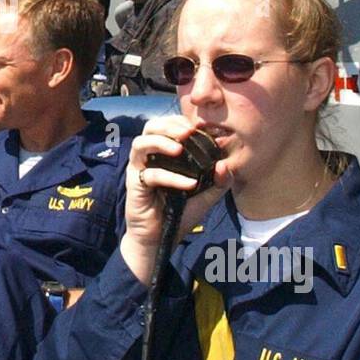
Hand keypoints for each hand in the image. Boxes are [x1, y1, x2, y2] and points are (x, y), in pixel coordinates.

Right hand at [122, 115, 230, 284]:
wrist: (161, 238)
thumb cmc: (180, 212)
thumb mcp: (206, 195)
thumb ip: (219, 181)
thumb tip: (224, 164)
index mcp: (165, 153)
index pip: (169, 125)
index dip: (181, 121)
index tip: (200, 128)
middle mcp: (150, 156)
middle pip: (150, 127)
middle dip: (169, 125)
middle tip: (188, 132)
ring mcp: (139, 169)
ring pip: (141, 143)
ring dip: (161, 142)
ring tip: (179, 149)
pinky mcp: (135, 184)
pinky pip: (150, 175)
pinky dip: (170, 177)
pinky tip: (188, 184)